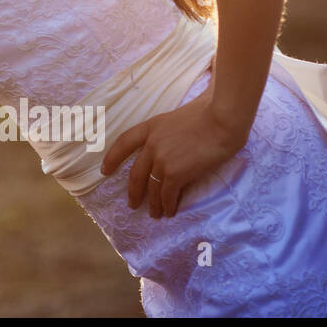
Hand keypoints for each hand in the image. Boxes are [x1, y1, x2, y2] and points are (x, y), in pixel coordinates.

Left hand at [99, 93, 246, 217]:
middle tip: (133, 204)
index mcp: (150, 127)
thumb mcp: (178, 116)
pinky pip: (167, 195)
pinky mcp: (175, 173)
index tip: (105, 170)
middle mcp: (151, 144)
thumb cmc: (208, 113)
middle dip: (133, 192)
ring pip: (151, 188)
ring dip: (153, 204)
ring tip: (155, 214)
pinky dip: (168, 206)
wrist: (222, 120)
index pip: (123, 143)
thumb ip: (170, 130)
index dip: (112, 158)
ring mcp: (161, 159)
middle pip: (135, 173)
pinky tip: (169, 212)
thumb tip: (176, 138)